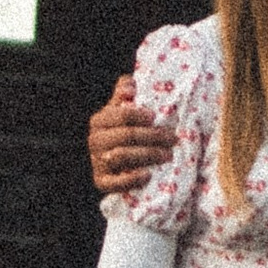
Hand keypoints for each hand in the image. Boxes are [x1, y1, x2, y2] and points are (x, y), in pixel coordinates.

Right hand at [87, 72, 176, 199]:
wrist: (111, 166)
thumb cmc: (123, 133)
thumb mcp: (120, 113)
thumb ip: (124, 95)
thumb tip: (131, 84)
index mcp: (99, 121)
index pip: (120, 115)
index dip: (139, 115)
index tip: (155, 117)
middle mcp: (95, 141)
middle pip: (125, 136)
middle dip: (152, 136)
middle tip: (172, 138)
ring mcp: (97, 162)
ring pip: (121, 156)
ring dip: (147, 155)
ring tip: (167, 155)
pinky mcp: (101, 182)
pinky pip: (115, 183)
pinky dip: (132, 179)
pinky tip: (148, 174)